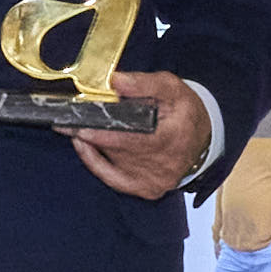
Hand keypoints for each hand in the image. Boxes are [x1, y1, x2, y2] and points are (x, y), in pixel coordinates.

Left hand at [68, 71, 214, 201]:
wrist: (203, 140)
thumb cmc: (185, 112)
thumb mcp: (171, 88)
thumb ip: (144, 83)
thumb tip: (115, 81)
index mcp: (170, 138)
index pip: (129, 138)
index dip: (100, 132)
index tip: (77, 123)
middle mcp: (162, 165)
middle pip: (115, 149)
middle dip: (90, 133)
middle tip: (67, 121)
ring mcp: (153, 181)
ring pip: (111, 161)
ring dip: (93, 144)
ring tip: (76, 127)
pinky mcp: (146, 190)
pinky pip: (111, 178)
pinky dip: (94, 162)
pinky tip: (83, 147)